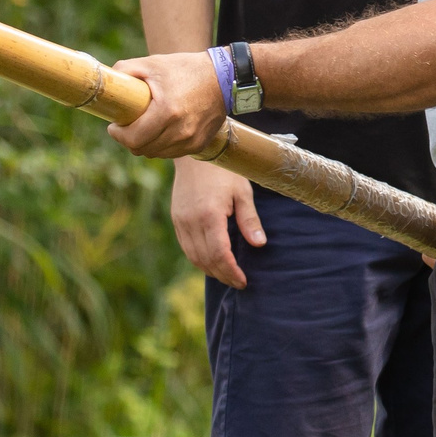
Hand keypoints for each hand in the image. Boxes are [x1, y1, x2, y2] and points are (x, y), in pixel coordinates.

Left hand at [106, 51, 229, 158]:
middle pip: (142, 150)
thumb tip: (107, 82)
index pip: (133, 139)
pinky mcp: (199, 145)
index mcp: (167, 111)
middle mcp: (181, 130)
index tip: (114, 126)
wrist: (224, 78)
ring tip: (144, 127)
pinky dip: (162, 145)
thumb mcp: (153, 63)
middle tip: (127, 126)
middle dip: (129, 140)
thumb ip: (125, 70)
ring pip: (156, 154)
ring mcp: (191, 140)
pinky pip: (171, 153)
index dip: (118, 135)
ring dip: (145, 144)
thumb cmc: (185, 68)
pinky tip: (162, 130)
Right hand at [172, 157, 264, 287]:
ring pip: (193, 257)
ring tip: (227, 275)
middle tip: (238, 282)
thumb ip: (249, 220)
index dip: (231, 272)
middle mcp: (191, 221)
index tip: (243, 281)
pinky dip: (199, 259)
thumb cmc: (224, 170)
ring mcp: (181, 221)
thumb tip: (259, 244)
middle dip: (223, 275)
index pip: (219, 254)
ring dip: (210, 270)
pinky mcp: (176, 219)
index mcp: (209, 215)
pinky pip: (186, 247)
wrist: (196, 154)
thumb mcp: (242, 192)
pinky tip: (212, 262)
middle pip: (205, 260)